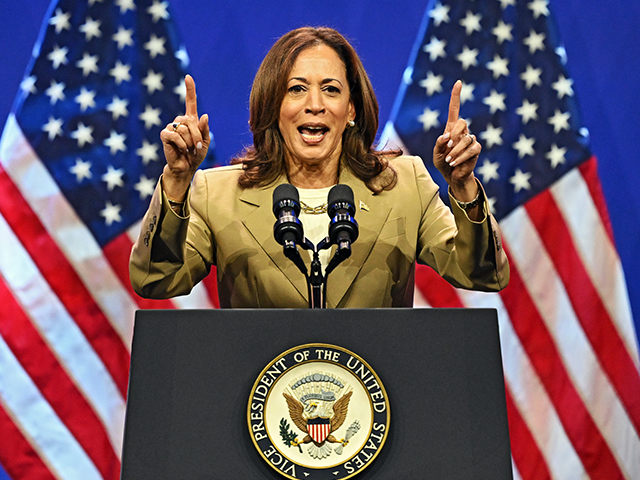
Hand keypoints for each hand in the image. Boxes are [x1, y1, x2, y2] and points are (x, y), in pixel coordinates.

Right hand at [160, 74, 209, 199]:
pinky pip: (175, 136)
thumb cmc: (196, 154)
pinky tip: (182, 150)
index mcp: (191, 120)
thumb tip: (204, 115)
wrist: (186, 167)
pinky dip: (182, 144)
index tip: (188, 77)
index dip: (190, 89)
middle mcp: (180, 121)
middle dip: (197, 136)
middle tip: (197, 147)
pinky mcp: (165, 135)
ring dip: (190, 142)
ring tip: (189, 149)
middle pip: (190, 121)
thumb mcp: (205, 142)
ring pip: (184, 129)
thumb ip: (205, 130)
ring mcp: (171, 127)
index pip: (190, 102)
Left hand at [433, 80, 480, 201]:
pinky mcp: (476, 149)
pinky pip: (471, 149)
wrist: (452, 175)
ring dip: (455, 151)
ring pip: (466, 139)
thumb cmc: (443, 163)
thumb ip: (438, 144)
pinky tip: (454, 163)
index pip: (455, 109)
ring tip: (449, 160)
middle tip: (448, 146)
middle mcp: (462, 131)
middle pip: (462, 122)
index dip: (456, 96)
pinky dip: (461, 157)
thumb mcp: (436, 154)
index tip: (458, 82)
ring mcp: (471, 139)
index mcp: (451, 129)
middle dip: (454, 133)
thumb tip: (446, 136)